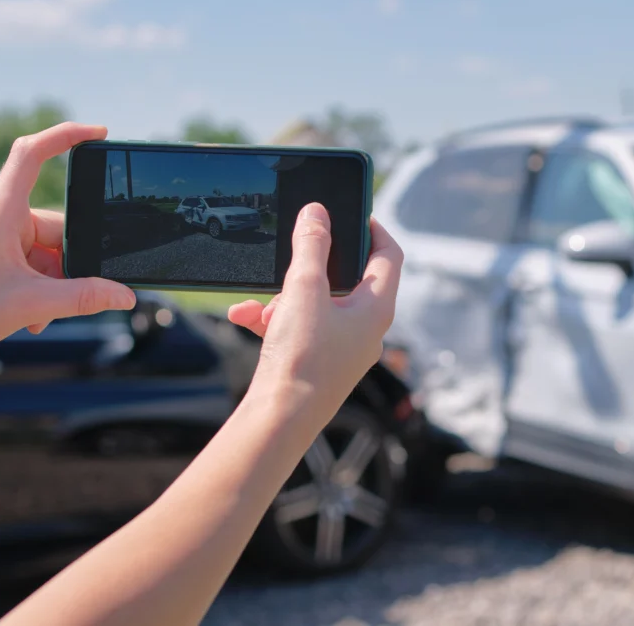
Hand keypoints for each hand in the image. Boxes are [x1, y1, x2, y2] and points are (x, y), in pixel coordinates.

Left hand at [0, 122, 135, 362]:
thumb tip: (124, 294)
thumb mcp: (29, 305)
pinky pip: (29, 262)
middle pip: (56, 227)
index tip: (99, 133)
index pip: (32, 155)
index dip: (66, 136)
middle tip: (64, 300)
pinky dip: (38, 288)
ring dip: (53, 284)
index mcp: (1, 214)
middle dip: (68, 266)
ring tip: (40, 316)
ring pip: (45, 251)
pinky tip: (33, 316)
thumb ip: (84, 298)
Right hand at [228, 203, 401, 422]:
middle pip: (348, 279)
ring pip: (318, 304)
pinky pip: (299, 329)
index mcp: (377, 309)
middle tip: (291, 256)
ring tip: (261, 303)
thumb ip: (311, 245)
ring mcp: (343, 349)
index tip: (353, 211)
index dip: (374, 228)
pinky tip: (244, 316)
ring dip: (285, 296)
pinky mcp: (318, 364)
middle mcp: (367, 329)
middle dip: (311, 267)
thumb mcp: (304, 290)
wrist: (279, 421)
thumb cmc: (302, 359)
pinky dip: (274, 319)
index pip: (390, 255)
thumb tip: (316, 212)